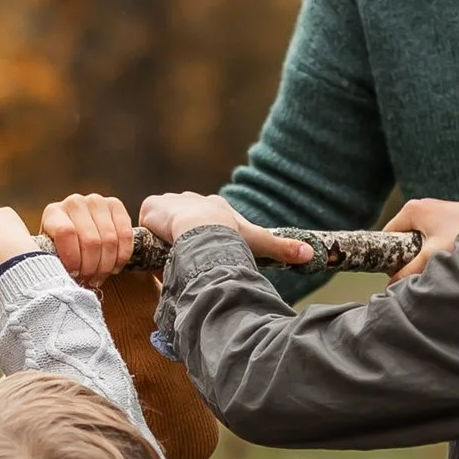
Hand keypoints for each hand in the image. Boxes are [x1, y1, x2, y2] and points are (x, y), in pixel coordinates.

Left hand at [40, 191, 137, 284]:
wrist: (74, 233)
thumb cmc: (62, 248)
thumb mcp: (52, 254)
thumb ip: (56, 260)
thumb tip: (65, 278)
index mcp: (54, 213)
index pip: (66, 233)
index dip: (73, 258)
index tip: (74, 273)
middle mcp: (75, 203)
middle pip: (91, 240)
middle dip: (92, 267)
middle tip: (89, 278)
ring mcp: (97, 202)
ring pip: (109, 240)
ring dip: (107, 265)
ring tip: (100, 275)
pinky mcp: (116, 205)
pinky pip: (126, 235)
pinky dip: (122, 256)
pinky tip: (114, 266)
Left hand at [138, 192, 311, 260]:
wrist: (202, 230)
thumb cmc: (232, 236)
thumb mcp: (260, 241)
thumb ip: (283, 248)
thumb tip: (312, 253)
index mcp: (214, 206)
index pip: (205, 221)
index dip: (203, 238)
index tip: (204, 253)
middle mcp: (191, 200)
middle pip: (181, 222)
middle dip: (181, 239)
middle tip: (185, 258)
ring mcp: (170, 202)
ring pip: (162, 225)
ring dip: (164, 240)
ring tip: (169, 257)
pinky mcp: (151, 207)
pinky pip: (146, 226)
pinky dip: (150, 238)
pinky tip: (156, 249)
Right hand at [385, 195, 458, 282]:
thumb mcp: (434, 255)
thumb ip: (409, 271)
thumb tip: (390, 287)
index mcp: (412, 209)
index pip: (386, 235)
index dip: (387, 258)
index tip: (394, 276)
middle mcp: (423, 206)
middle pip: (402, 238)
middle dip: (407, 258)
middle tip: (417, 275)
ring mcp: (438, 212)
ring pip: (420, 240)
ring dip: (425, 257)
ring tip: (437, 269)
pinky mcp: (452, 219)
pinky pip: (435, 239)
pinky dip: (438, 251)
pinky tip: (451, 262)